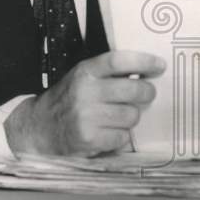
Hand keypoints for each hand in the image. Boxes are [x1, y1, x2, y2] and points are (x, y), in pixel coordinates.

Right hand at [5, 50, 163, 157]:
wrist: (39, 128)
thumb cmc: (69, 99)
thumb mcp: (83, 77)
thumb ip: (109, 73)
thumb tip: (149, 69)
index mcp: (85, 72)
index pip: (118, 61)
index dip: (143, 61)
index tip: (160, 65)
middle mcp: (85, 91)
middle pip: (133, 89)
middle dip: (147, 92)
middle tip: (147, 94)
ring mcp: (86, 117)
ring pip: (132, 115)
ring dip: (131, 117)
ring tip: (119, 117)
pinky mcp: (88, 139)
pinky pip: (122, 137)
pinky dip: (120, 137)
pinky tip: (109, 133)